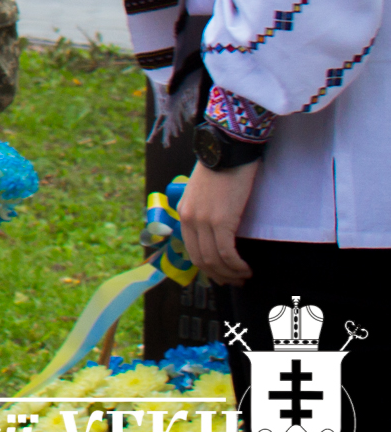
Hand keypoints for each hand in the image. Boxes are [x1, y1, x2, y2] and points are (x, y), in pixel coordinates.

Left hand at [182, 160, 257, 285]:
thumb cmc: (222, 169)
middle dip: (219, 275)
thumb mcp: (205, 193)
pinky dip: (236, 265)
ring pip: (214, 260)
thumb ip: (206, 212)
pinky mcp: (220, 220)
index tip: (221, 274)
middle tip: (235, 280)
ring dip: (230, 273)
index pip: (191, 249)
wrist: (228, 151)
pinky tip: (246, 267)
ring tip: (244, 275)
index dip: (207, 267)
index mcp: (184, 213)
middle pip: (200, 259)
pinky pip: (226, 252)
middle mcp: (189, 219)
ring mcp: (203, 221)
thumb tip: (217, 232)